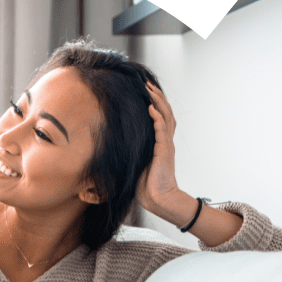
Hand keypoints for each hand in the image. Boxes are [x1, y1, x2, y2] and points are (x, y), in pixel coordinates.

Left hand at [135, 81, 179, 214]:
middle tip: (147, 82)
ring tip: (149, 88)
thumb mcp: (137, 164)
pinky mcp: (164, 150)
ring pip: (166, 116)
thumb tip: (116, 147)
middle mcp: (165, 141)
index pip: (161, 118)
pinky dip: (157, 117)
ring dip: (157, 101)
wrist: (158, 198)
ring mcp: (166, 145)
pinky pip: (162, 129)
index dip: (155, 103)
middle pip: (165, 112)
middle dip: (156, 96)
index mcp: (160, 144)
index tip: (145, 91)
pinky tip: (150, 107)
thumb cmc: (146, 186)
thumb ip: (132, 153)